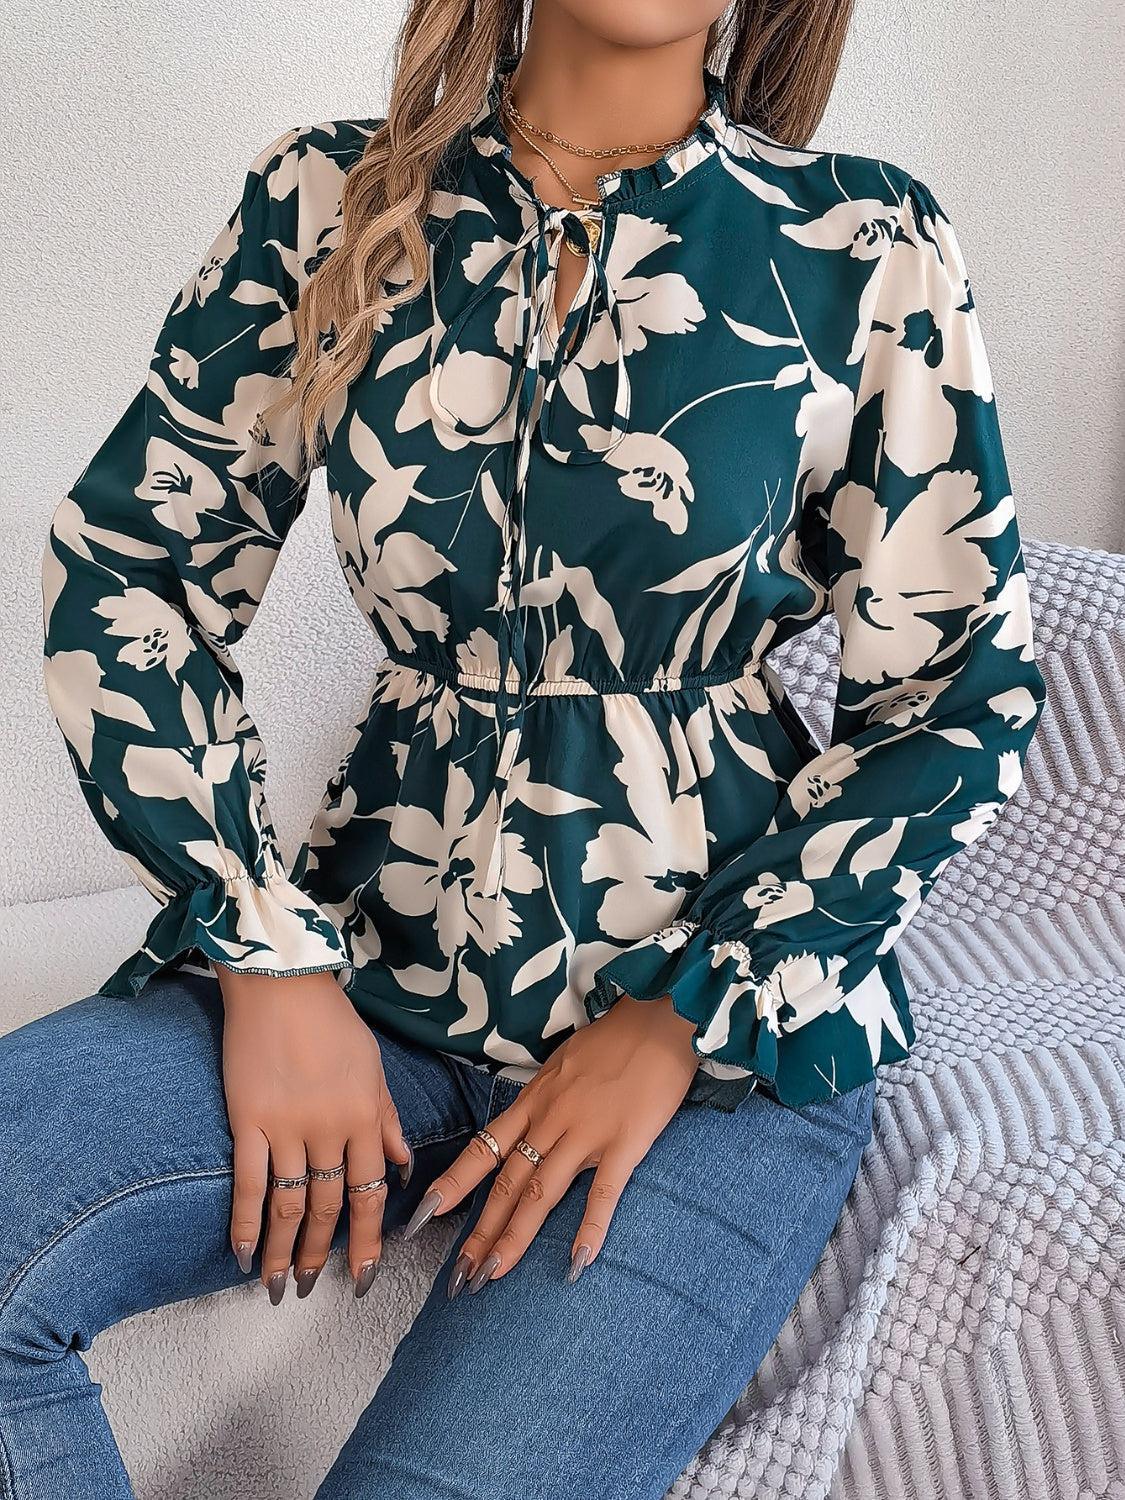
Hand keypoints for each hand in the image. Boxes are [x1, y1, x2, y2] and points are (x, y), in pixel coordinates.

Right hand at [217, 967, 411, 1303]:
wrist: (281, 983)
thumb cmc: (331, 1019)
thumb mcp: (373, 1066)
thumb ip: (387, 1119)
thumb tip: (401, 1166)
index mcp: (365, 1116)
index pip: (371, 1192)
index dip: (368, 1240)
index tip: (363, 1276)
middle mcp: (330, 1129)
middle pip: (328, 1206)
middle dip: (320, 1255)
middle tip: (311, 1290)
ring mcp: (287, 1126)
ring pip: (288, 1204)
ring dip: (282, 1250)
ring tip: (277, 1286)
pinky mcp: (248, 1118)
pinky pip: (248, 1182)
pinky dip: (245, 1222)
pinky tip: (242, 1253)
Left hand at [404, 994, 698, 1293]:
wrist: (660, 1018)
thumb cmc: (615, 1039)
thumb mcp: (563, 1063)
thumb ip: (544, 1098)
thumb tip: (527, 1126)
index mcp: (534, 1101)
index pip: (483, 1149)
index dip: (453, 1185)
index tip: (423, 1216)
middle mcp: (551, 1120)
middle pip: (507, 1184)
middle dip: (479, 1232)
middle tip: (458, 1276)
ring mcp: (587, 1133)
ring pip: (541, 1193)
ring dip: (514, 1238)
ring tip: (492, 1276)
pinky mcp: (625, 1143)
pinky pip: (603, 1193)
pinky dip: (590, 1229)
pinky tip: (578, 1262)